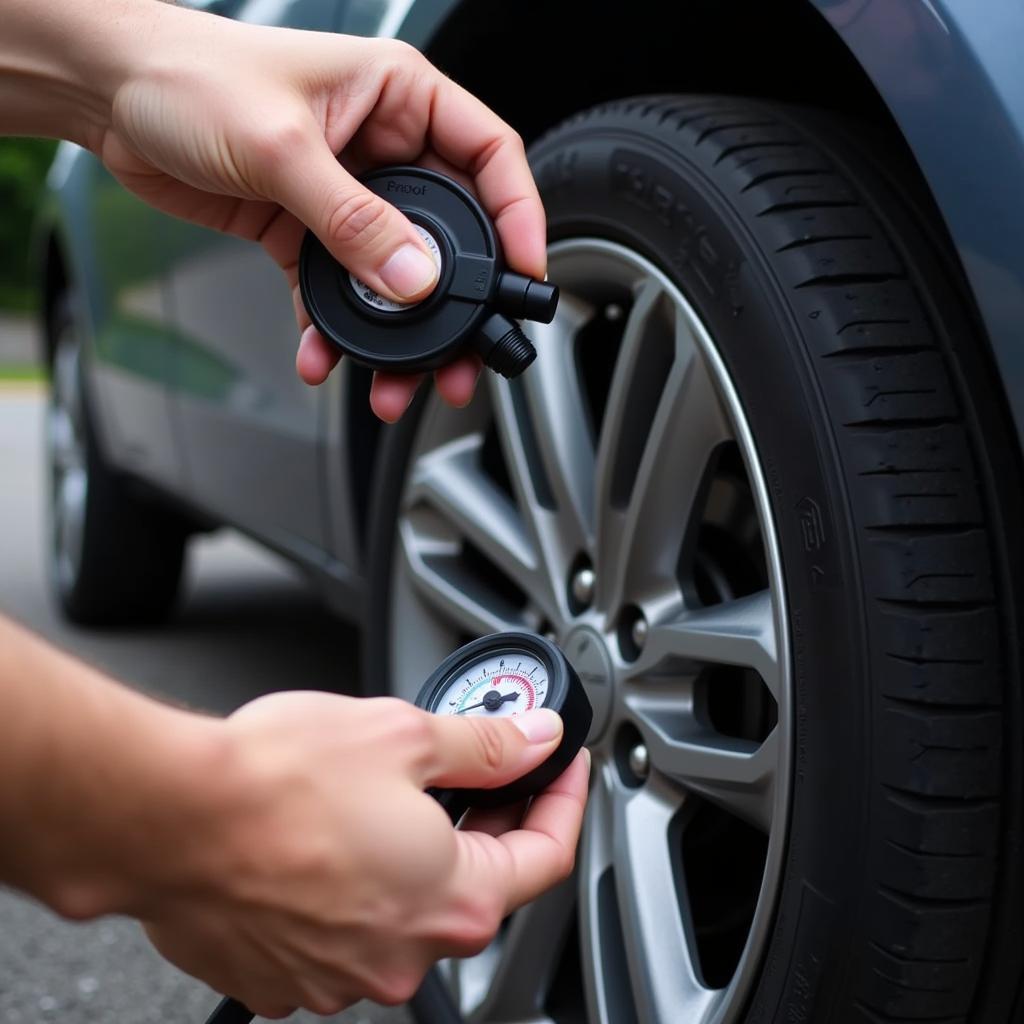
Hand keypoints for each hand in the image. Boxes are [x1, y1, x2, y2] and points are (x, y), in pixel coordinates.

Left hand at [93, 5, 545, 420]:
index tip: (524, 274)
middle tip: (461, 356)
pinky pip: (339, 291)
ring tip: (394, 379)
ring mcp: (347, 194)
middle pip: (448, 234)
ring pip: (395, 275)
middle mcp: (383, 147)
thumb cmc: (189, 77)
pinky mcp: (308, 231)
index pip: (489, 156)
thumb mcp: (282, 147)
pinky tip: (323, 355)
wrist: (109, 95)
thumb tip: (413, 278)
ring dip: (395, 333)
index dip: (518, 217)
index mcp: (399, 98)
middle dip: (455, 304)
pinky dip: (334, 329)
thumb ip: (353, 219)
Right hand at [142, 694, 588, 1017]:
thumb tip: (533, 741)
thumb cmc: (276, 782)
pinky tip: (332, 836)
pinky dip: (355, 883)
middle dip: (486, 821)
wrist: (168, 817)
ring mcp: (342, 975)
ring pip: (405, 905)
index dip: (562, 799)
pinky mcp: (288, 974)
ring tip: (387, 794)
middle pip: (477, 882)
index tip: (559, 767)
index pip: (548, 855)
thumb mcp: (405, 734)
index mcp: (453, 898)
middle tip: (479, 769)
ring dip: (412, 852)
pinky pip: (345, 928)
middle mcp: (404, 954)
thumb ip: (484, 746)